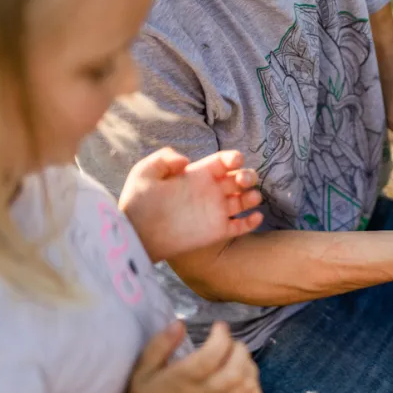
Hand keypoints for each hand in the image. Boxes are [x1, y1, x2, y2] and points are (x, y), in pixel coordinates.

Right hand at [118, 321, 261, 392]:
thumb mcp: (142, 370)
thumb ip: (160, 345)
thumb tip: (180, 324)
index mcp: (183, 380)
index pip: (211, 356)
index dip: (221, 337)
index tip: (219, 327)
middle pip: (236, 370)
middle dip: (239, 349)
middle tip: (231, 342)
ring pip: (246, 385)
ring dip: (249, 365)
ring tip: (238, 358)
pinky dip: (253, 384)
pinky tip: (243, 377)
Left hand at [119, 148, 263, 262]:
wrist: (136, 234)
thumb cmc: (137, 202)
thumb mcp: (145, 172)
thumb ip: (164, 158)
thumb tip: (186, 161)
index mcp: (197, 175)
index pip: (223, 162)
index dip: (234, 158)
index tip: (236, 160)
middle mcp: (210, 192)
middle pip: (239, 179)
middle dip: (247, 176)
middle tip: (242, 181)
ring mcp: (215, 211)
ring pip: (244, 200)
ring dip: (253, 196)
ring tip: (251, 197)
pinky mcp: (218, 231)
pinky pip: (241, 226)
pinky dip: (252, 221)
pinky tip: (256, 216)